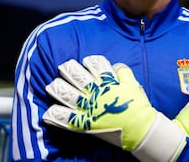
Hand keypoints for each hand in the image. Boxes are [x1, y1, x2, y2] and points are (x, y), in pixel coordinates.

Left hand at [43, 55, 185, 161]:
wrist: (139, 128)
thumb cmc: (137, 106)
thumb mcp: (133, 84)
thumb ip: (123, 72)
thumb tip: (115, 66)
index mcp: (107, 81)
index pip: (94, 64)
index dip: (88, 61)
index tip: (85, 62)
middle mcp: (95, 92)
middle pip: (76, 76)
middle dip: (68, 69)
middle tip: (63, 68)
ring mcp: (88, 107)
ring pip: (67, 94)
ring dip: (57, 88)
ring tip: (52, 86)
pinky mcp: (84, 123)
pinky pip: (65, 118)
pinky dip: (55, 115)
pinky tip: (48, 113)